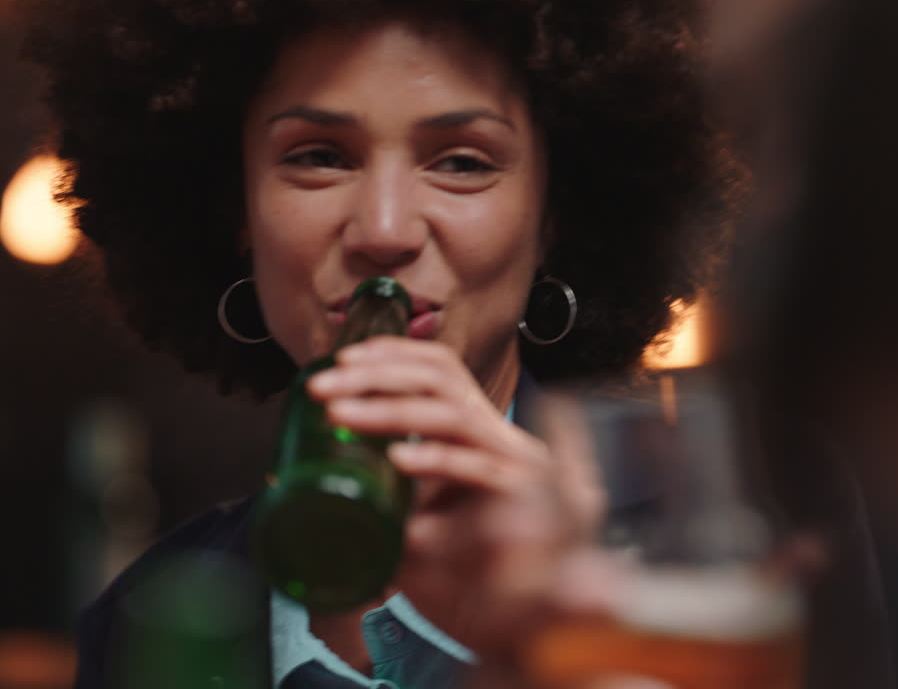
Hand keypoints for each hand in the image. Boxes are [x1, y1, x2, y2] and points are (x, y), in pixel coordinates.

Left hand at [307, 336, 605, 650]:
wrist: (512, 626)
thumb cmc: (458, 573)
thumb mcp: (407, 521)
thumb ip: (375, 496)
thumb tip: (295, 478)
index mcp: (474, 432)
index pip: (440, 366)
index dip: (393, 352)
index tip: (342, 356)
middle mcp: (496, 437)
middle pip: (442, 376)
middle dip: (377, 373)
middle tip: (322, 387)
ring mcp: (512, 463)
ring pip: (454, 413)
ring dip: (391, 408)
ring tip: (340, 416)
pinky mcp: (521, 498)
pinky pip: (478, 469)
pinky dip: (436, 459)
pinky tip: (398, 458)